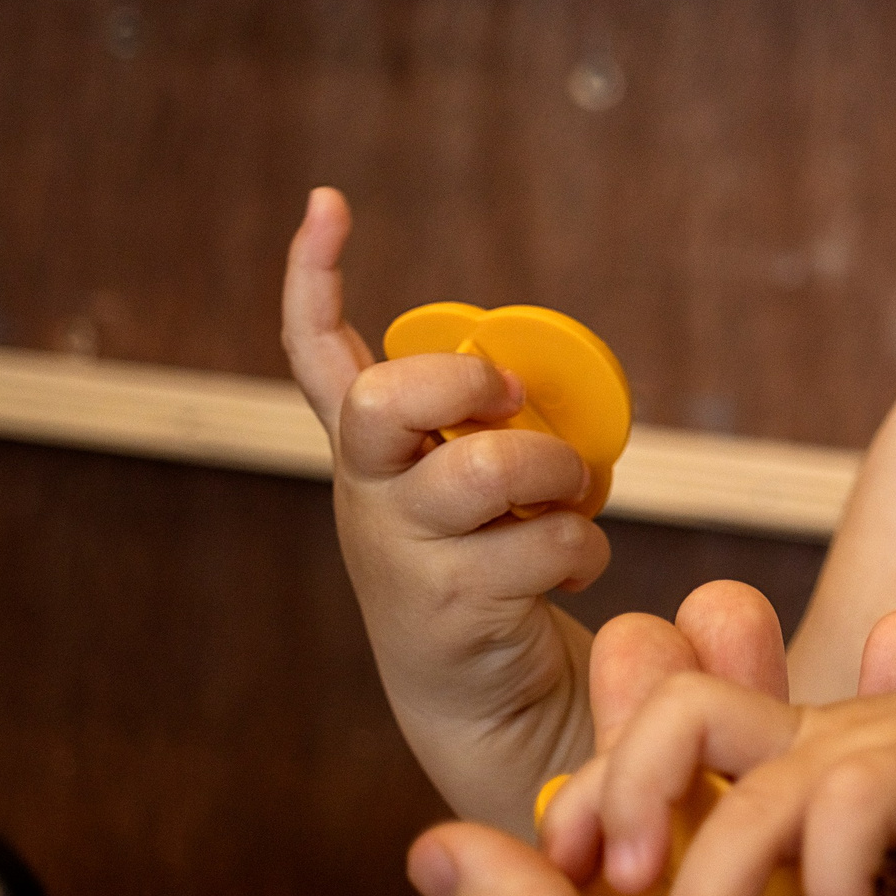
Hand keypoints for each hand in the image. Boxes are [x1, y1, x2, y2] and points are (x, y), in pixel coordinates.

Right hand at [283, 186, 607, 827]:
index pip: (315, 352)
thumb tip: (520, 370)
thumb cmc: (487, 560)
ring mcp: (398, 552)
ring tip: (574, 501)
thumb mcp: (471, 484)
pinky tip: (571, 566)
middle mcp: (367, 492)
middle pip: (388, 400)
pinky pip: (543, 547)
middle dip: (467, 385)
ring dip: (560, 477)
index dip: (312, 277)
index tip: (329, 203)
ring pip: (486, 472)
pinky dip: (583, 548)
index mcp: (372, 448)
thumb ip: (481, 423)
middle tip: (514, 404)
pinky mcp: (446, 609)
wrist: (483, 691)